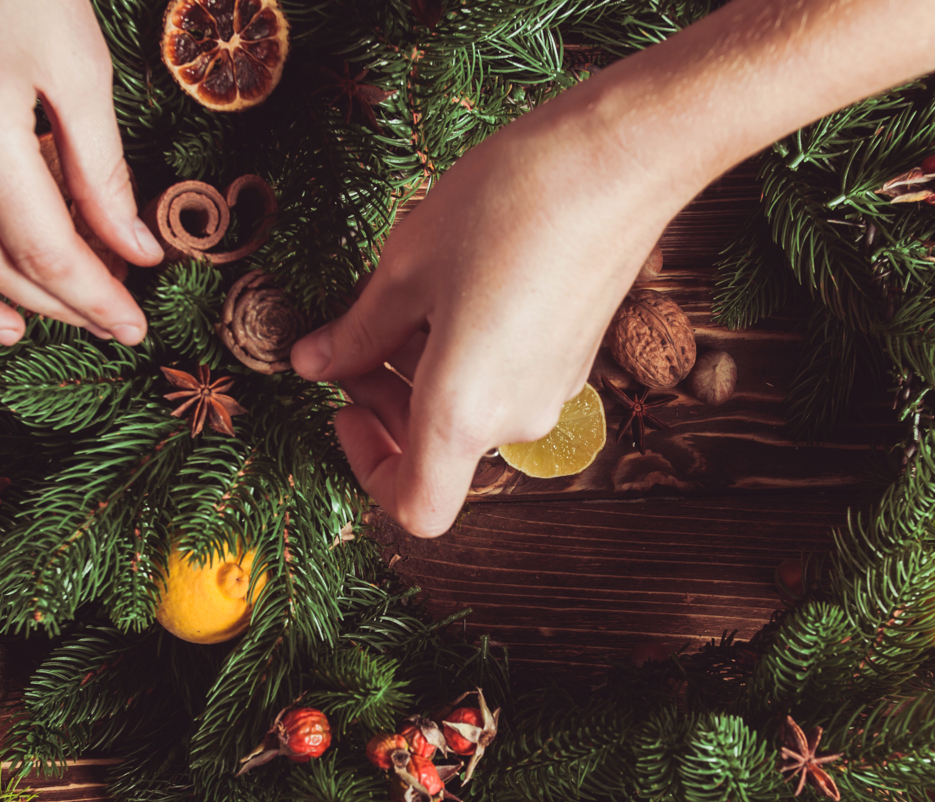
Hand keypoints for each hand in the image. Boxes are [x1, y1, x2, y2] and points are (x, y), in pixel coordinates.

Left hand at [290, 111, 676, 538]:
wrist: (619, 160)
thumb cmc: (508, 207)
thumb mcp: (405, 266)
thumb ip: (357, 332)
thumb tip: (315, 363)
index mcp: (464, 413)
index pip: (415, 507)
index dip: (368, 469)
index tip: (347, 406)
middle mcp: (514, 420)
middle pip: (437, 452)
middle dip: (385, 402)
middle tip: (352, 336)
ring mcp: (553, 392)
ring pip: (470, 412)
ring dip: (423, 374)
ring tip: (401, 295)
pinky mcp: (575, 359)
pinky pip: (504, 381)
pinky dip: (466, 354)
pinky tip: (453, 283)